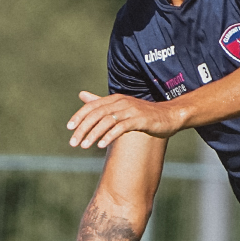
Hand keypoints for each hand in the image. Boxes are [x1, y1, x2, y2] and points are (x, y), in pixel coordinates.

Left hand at [67, 91, 184, 149]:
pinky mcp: (140, 120)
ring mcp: (131, 110)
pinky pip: (121, 128)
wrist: (170, 115)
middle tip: (73, 143)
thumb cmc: (144, 113)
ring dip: (93, 134)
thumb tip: (82, 94)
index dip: (79, 116)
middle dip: (83, 129)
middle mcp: (121, 102)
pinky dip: (110, 136)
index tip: (69, 128)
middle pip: (96, 114)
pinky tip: (101, 145)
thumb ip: (101, 103)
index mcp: (115, 99)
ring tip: (84, 146)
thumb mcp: (121, 107)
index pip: (92, 106)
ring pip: (106, 121)